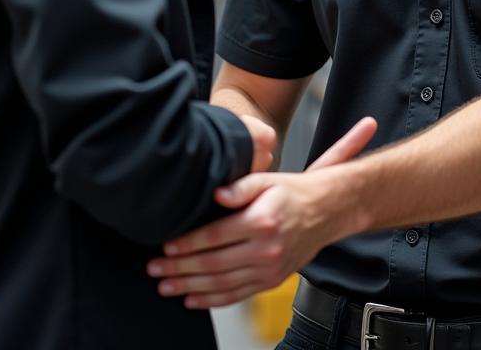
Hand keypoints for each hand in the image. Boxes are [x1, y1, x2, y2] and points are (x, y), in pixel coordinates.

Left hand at [146, 116, 376, 307]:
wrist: (325, 211)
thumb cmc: (292, 192)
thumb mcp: (267, 179)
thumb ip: (240, 186)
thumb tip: (216, 193)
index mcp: (261, 222)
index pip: (215, 236)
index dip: (188, 244)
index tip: (166, 245)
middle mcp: (266, 250)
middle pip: (214, 264)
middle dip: (180, 269)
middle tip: (155, 268)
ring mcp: (269, 269)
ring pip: (222, 284)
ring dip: (190, 287)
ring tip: (166, 285)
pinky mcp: (271, 281)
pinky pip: (237, 295)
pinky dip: (213, 300)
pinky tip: (193, 298)